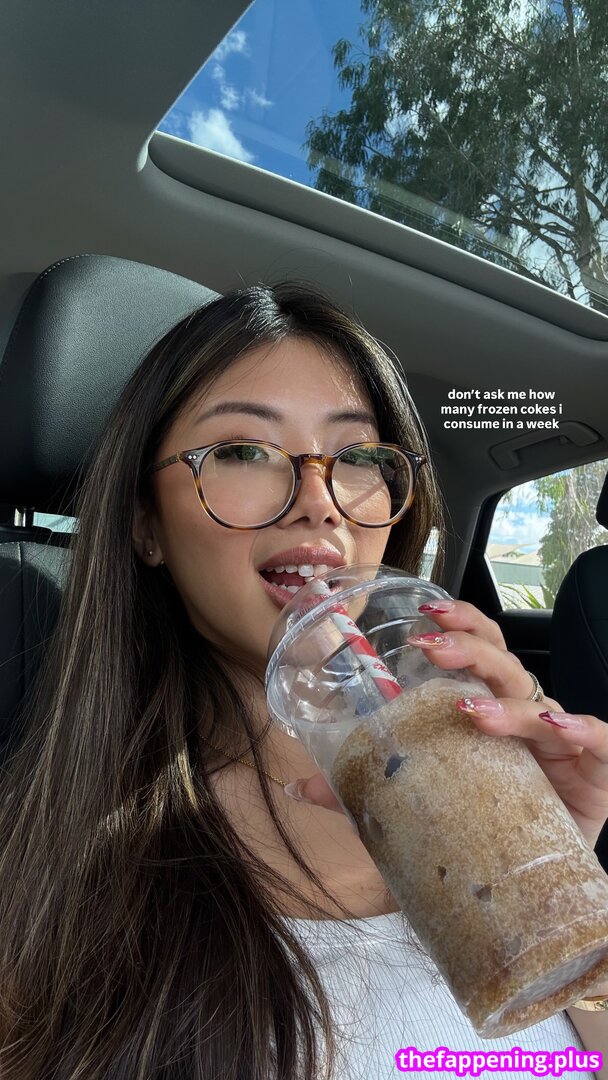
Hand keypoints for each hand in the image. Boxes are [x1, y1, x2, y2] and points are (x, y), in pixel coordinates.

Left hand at [284, 600, 607, 849]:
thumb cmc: (487, 831)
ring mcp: (561, 745)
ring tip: (470, 710)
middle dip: (469, 646)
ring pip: (540, 701)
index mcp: (490, 713)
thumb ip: (368, 794)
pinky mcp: (595, 775)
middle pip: (503, 664)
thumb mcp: (425, 808)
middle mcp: (525, 719)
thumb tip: (301, 787)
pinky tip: (556, 730)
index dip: (458, 625)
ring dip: (506, 701)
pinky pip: (599, 742)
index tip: (422, 616)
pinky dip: (581, 731)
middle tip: (431, 648)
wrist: (542, 888)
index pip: (479, 651)